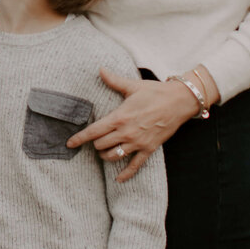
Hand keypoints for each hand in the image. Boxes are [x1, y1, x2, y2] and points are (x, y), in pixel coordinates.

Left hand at [70, 68, 204, 180]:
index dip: (80, 138)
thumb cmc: (155, 92)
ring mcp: (137, 142)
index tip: (70, 143)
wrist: (179, 101)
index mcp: (119, 117)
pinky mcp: (148, 149)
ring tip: (104, 152)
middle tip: (95, 141)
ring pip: (114, 156)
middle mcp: (126, 132)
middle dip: (95, 144)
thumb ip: (114, 81)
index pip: (94, 131)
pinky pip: (134, 165)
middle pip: (101, 145)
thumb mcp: (132, 86)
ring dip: (106, 155)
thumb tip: (100, 69)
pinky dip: (125, 173)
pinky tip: (118, 179)